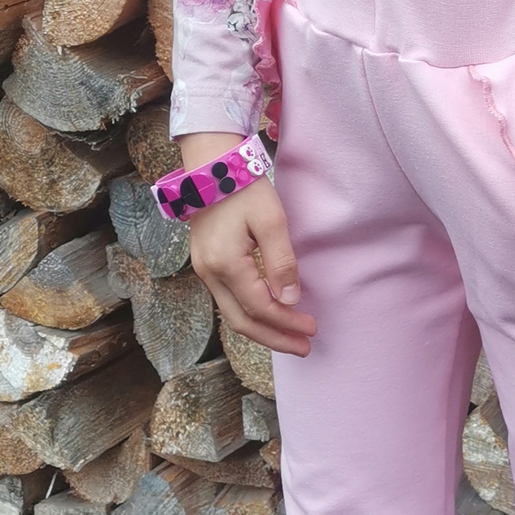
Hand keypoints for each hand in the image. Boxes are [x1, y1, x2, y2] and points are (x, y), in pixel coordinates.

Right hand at [179, 133, 315, 356]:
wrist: (211, 167)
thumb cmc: (244, 189)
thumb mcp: (271, 221)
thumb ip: (281, 262)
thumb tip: (289, 300)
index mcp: (226, 264)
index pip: (260, 308)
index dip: (287, 323)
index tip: (312, 328)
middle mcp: (209, 273)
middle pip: (242, 322)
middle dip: (274, 339)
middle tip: (303, 347)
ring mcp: (203, 271)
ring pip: (232, 315)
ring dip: (262, 330)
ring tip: (289, 338)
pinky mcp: (205, 265)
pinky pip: (227, 301)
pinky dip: (250, 314)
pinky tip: (268, 316)